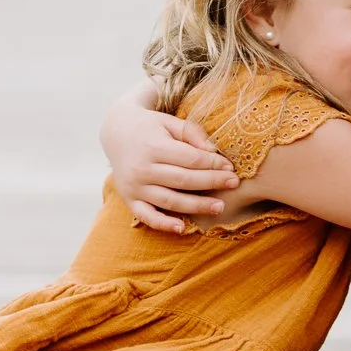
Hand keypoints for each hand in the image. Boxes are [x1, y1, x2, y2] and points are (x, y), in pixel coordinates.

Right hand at [99, 100, 238, 233]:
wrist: (116, 132)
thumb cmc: (151, 127)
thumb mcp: (170, 121)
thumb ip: (192, 133)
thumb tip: (214, 152)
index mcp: (153, 147)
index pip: (190, 159)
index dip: (213, 164)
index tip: (230, 167)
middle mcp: (142, 169)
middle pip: (183, 180)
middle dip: (211, 183)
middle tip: (233, 184)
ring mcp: (134, 187)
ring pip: (170, 201)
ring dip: (196, 206)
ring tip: (219, 207)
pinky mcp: (129, 200)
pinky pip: (147, 217)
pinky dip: (164, 225)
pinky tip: (182, 228)